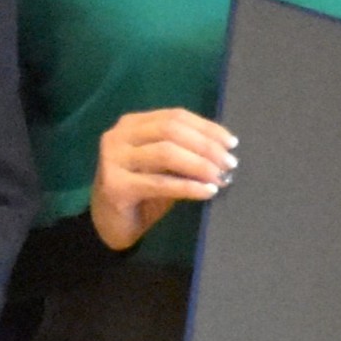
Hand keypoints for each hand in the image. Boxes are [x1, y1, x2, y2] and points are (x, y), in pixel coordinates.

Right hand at [92, 107, 234, 251]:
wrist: (109, 224)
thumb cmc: (141, 194)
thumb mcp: (164, 168)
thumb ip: (184, 153)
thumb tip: (223, 151)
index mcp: (132, 124)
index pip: (175, 116)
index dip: (206, 127)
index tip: (231, 143)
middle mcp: (119, 136)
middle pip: (171, 130)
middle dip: (205, 145)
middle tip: (230, 162)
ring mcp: (114, 159)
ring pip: (166, 153)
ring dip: (199, 164)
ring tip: (221, 177)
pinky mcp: (116, 185)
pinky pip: (160, 183)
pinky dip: (188, 186)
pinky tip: (207, 192)